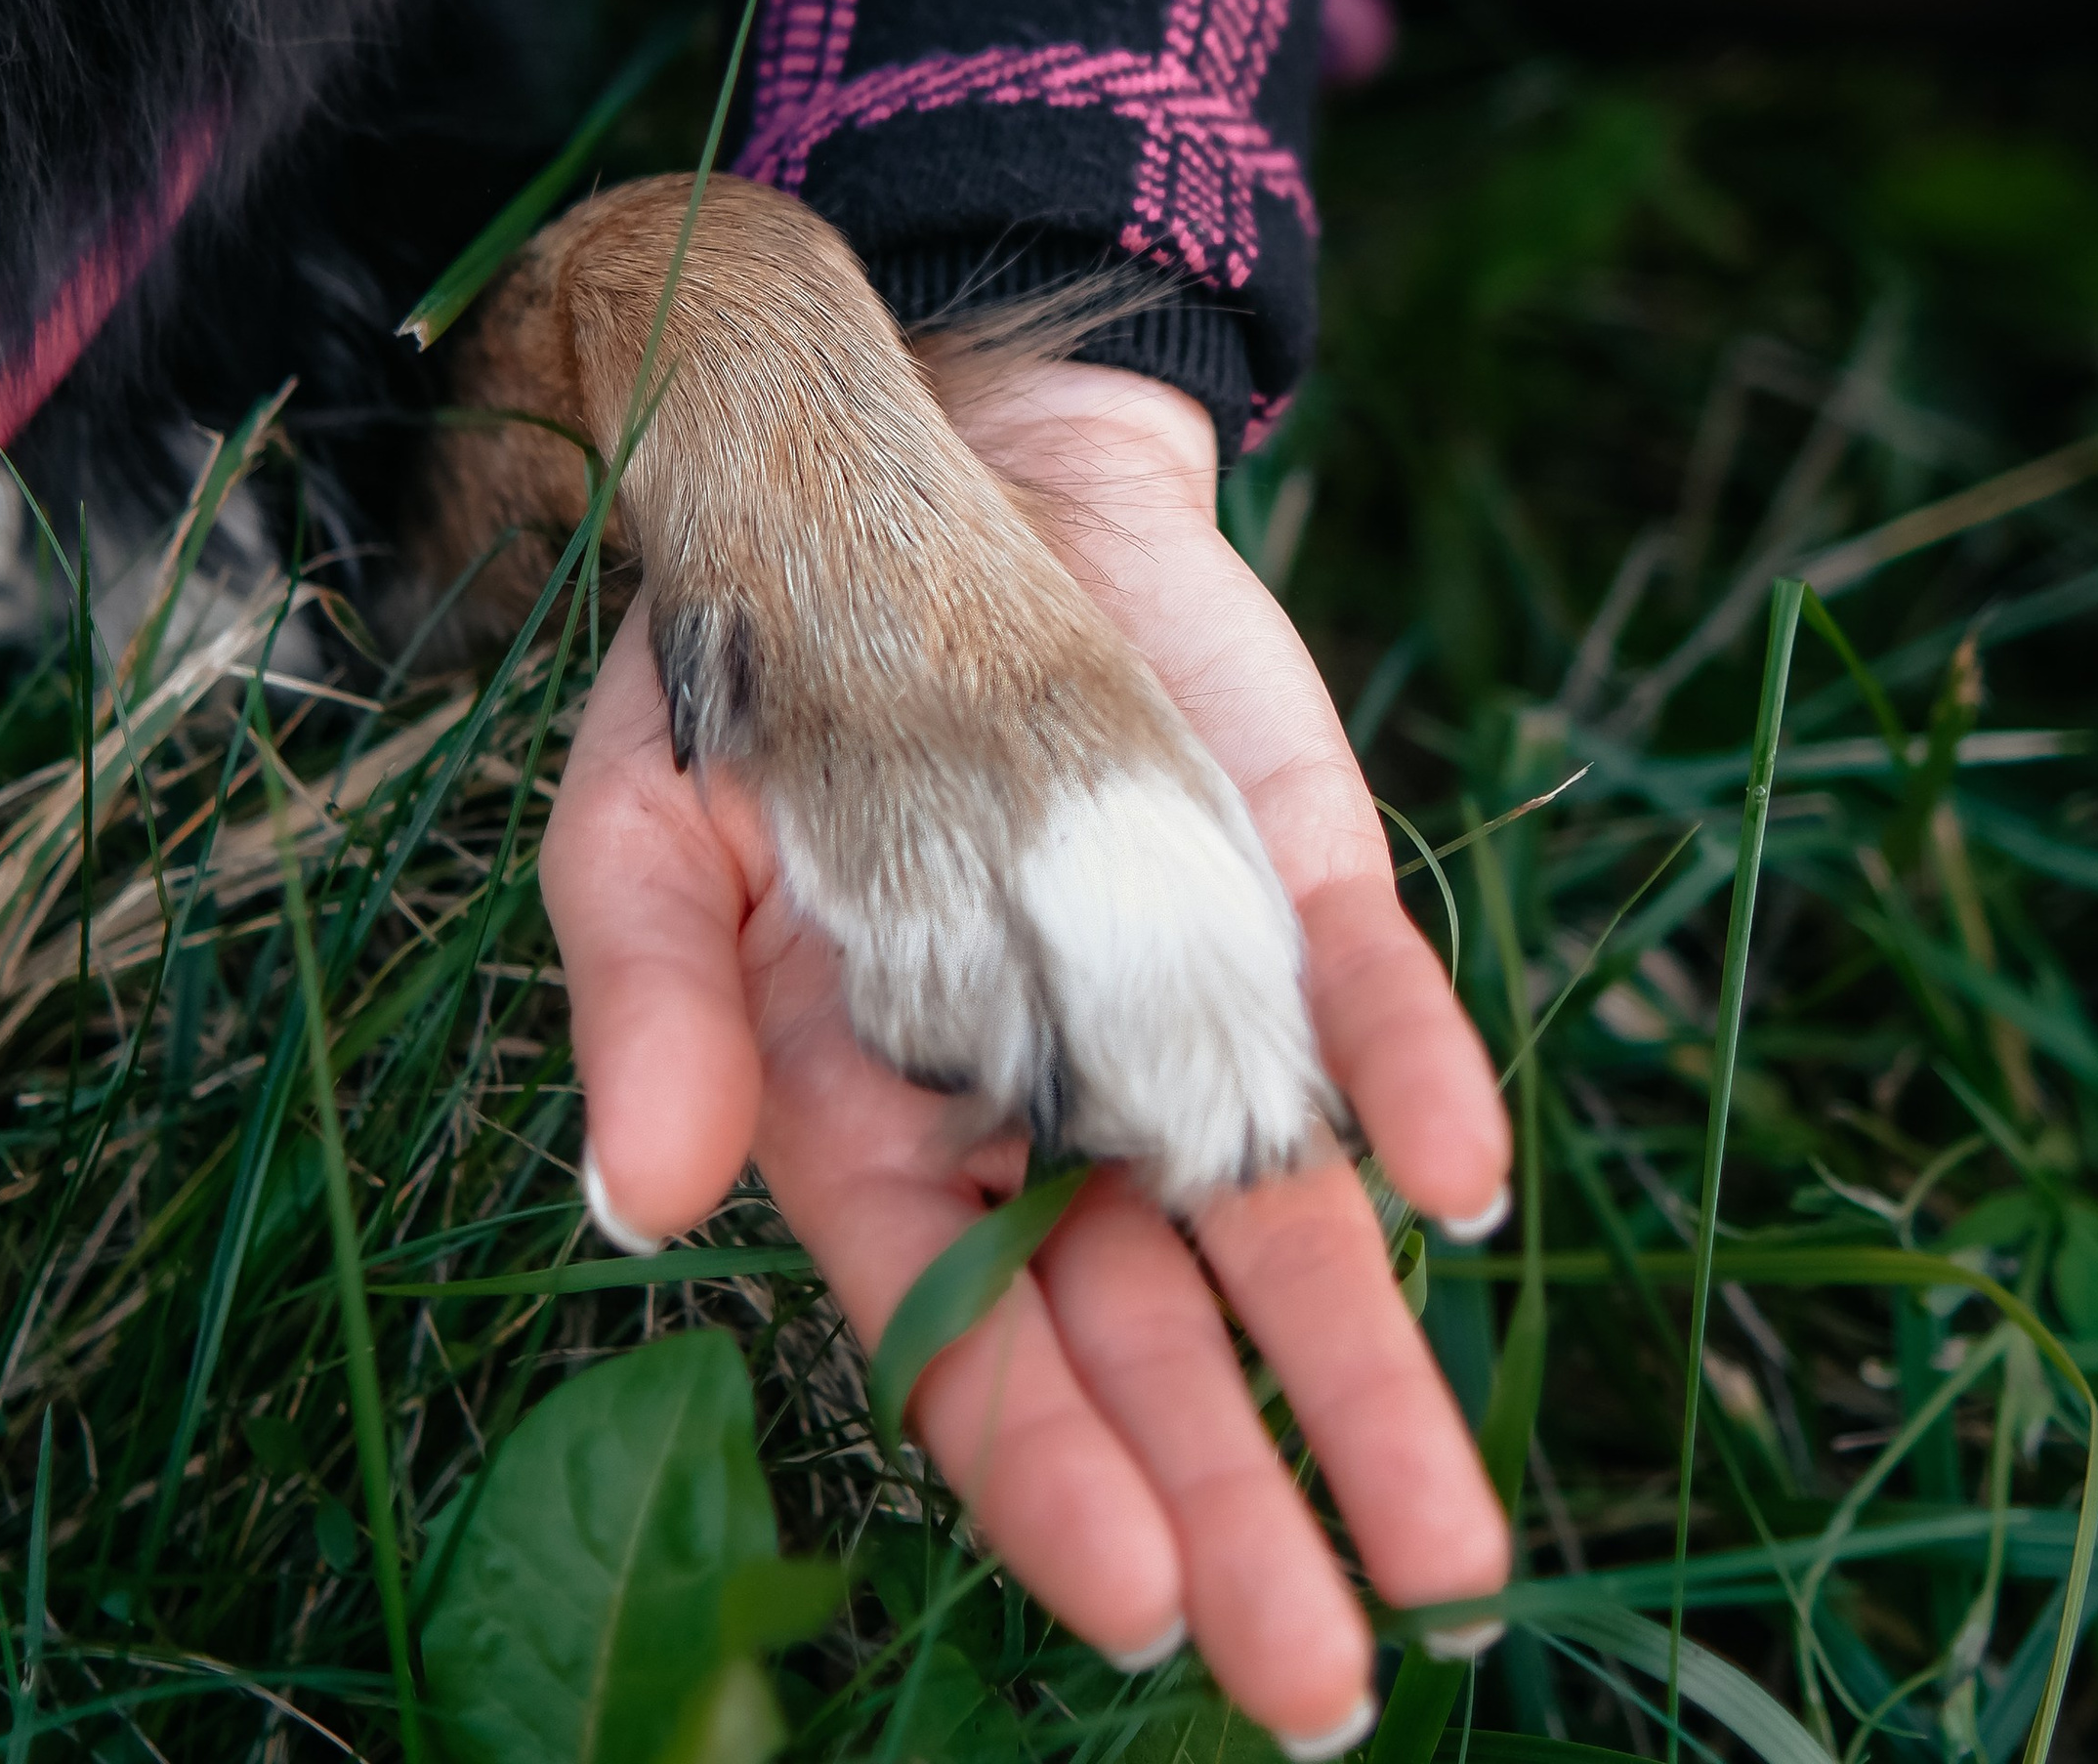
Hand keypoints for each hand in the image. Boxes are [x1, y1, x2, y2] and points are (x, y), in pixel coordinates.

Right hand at [541, 358, 1512, 1748]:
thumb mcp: (646, 829)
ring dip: (1369, 1378)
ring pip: (1281, 1221)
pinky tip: (1460, 1189)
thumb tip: (637, 1206)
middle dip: (1237, 1504)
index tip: (1141, 1603)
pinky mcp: (1280, 887)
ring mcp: (1175, 1000)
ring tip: (1455, 1561)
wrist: (903, 457)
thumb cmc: (744, 671)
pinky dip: (1412, 1085)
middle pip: (1147, 1336)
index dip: (1052, 1475)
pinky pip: (1358, 1006)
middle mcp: (1041, 1104)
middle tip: (1327, 1689)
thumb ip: (648, 1015)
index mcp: (870, 1129)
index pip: (966, 1340)